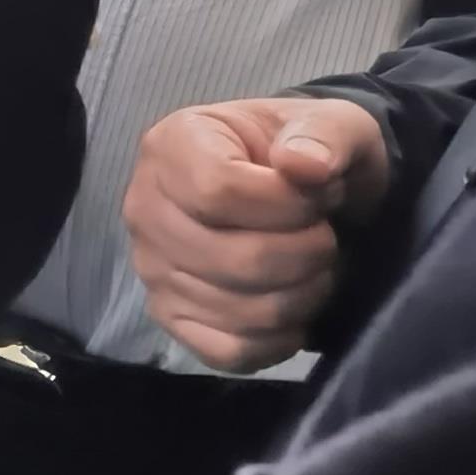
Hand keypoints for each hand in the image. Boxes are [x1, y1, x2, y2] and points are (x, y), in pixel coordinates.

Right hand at [124, 94, 391, 372]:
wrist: (297, 190)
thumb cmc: (306, 153)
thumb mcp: (331, 123)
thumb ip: (324, 135)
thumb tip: (304, 166)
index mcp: (170, 147)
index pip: (217, 191)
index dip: (287, 204)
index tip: (320, 193)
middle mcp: (144, 208)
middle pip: (231, 258)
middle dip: (307, 254)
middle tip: (326, 235)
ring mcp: (152, 269)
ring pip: (237, 309)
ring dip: (303, 294)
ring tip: (314, 266)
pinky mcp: (170, 317)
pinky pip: (227, 351)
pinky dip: (277, 338)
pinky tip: (293, 307)